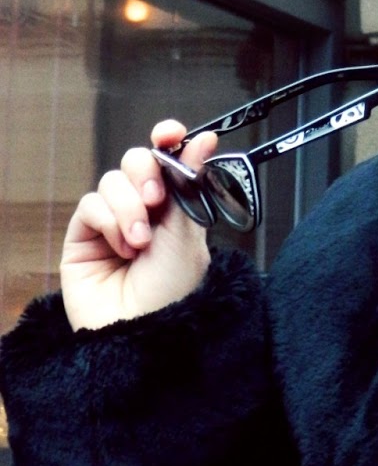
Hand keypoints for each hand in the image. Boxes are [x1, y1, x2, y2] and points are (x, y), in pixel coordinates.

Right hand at [61, 122, 217, 331]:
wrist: (141, 332)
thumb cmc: (172, 291)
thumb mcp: (188, 234)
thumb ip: (190, 183)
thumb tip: (205, 138)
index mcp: (175, 206)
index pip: (167, 158)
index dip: (167, 139)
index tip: (170, 133)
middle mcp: (144, 209)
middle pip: (138, 161)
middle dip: (147, 174)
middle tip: (157, 201)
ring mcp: (113, 222)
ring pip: (114, 180)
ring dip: (129, 207)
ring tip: (140, 243)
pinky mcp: (84, 236)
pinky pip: (91, 204)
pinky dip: (109, 222)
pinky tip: (121, 249)